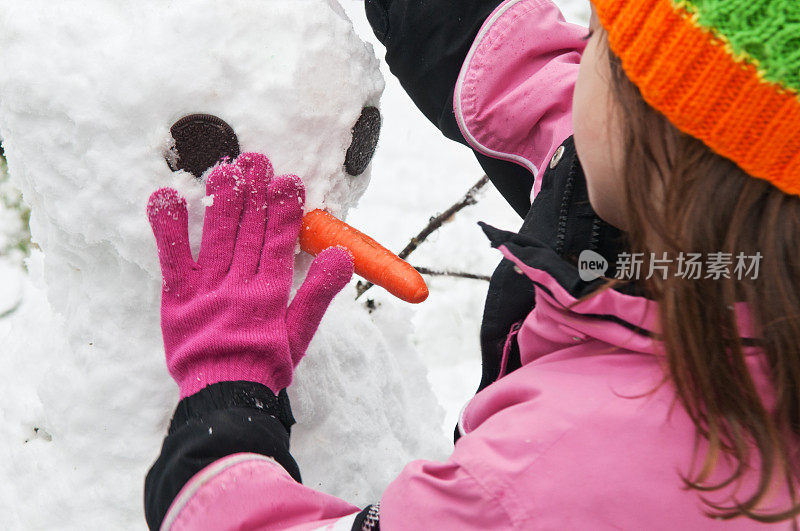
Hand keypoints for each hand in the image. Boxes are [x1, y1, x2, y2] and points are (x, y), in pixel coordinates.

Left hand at [147, 153, 353, 397]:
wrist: (222, 398)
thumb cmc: (265, 365)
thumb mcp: (301, 334)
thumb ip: (320, 293)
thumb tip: (342, 255)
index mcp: (270, 293)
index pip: (279, 241)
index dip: (285, 209)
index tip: (289, 180)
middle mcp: (238, 285)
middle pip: (248, 231)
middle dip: (255, 193)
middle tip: (258, 160)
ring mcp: (205, 289)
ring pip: (216, 236)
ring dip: (222, 200)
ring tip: (227, 168)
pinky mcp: (176, 296)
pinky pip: (171, 256)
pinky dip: (168, 226)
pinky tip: (167, 195)